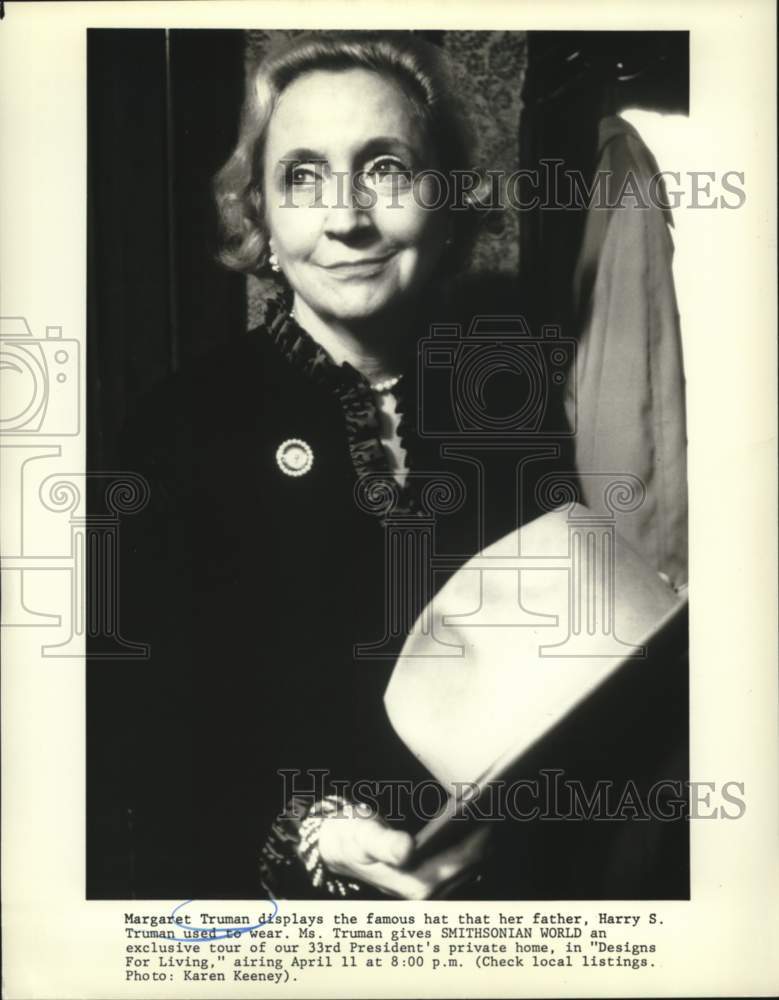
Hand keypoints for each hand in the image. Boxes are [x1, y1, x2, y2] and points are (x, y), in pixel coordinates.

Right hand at [317, 804, 489, 899]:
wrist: (341, 849)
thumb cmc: (352, 839)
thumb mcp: (362, 837)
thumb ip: (383, 843)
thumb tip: (406, 850)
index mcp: (420, 886)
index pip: (467, 859)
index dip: (483, 831)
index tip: (492, 800)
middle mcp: (434, 893)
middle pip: (477, 860)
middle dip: (487, 827)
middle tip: (496, 789)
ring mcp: (438, 888)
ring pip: (477, 860)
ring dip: (484, 832)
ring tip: (491, 798)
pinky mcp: (439, 879)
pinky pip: (469, 859)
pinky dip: (476, 837)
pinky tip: (476, 812)